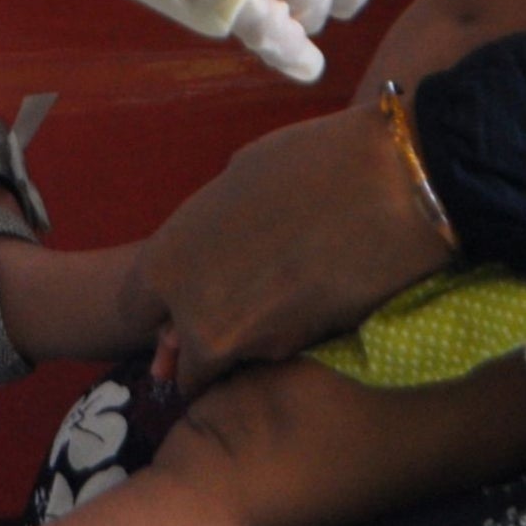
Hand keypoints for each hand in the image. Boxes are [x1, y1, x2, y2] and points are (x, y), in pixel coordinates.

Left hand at [140, 99, 456, 390]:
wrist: (392, 189)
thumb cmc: (309, 164)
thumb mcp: (234, 181)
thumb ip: (206, 233)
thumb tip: (208, 258)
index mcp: (165, 263)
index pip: (133, 313)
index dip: (159, 306)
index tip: (180, 300)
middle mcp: (194, 318)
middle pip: (183, 360)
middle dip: (202, 342)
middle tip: (236, 308)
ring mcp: (246, 345)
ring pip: (231, 361)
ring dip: (248, 341)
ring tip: (285, 293)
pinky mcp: (296, 356)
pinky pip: (274, 355)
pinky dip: (286, 338)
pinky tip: (312, 299)